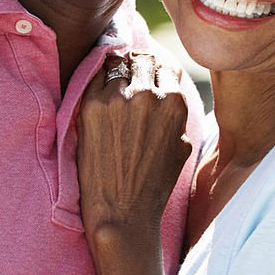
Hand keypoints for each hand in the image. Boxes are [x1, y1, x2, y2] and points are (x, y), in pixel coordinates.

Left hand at [77, 52, 192, 241]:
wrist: (122, 213)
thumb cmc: (154, 184)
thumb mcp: (182, 146)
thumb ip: (178, 115)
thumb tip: (170, 92)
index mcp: (175, 103)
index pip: (166, 66)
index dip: (157, 71)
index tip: (148, 76)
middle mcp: (148, 95)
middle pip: (142, 60)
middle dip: (137, 66)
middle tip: (129, 75)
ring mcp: (118, 98)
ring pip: (117, 63)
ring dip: (116, 70)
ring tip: (112, 80)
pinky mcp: (91, 106)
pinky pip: (94, 76)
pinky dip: (97, 78)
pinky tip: (97, 88)